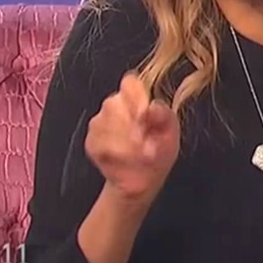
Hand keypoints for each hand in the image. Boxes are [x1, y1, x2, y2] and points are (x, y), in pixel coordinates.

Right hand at [84, 71, 179, 204]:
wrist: (145, 179)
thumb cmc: (160, 150)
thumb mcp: (171, 132)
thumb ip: (164, 115)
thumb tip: (152, 107)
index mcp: (137, 98)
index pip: (129, 83)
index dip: (135, 97)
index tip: (144, 116)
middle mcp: (116, 106)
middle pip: (112, 104)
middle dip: (131, 126)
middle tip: (147, 144)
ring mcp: (100, 123)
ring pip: (103, 124)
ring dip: (126, 143)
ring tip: (143, 154)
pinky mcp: (92, 142)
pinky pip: (98, 142)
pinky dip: (115, 153)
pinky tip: (127, 159)